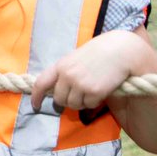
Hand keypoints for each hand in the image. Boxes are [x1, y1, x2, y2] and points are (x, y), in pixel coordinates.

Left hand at [30, 30, 153, 110]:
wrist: (121, 49)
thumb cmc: (99, 52)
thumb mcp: (76, 58)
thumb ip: (65, 71)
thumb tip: (56, 90)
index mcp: (61, 65)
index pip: (40, 83)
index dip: (36, 96)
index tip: (35, 105)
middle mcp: (67, 75)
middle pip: (58, 99)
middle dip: (66, 101)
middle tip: (78, 95)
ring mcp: (80, 84)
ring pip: (73, 105)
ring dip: (81, 102)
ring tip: (91, 91)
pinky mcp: (94, 91)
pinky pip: (89, 105)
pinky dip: (94, 102)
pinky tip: (101, 91)